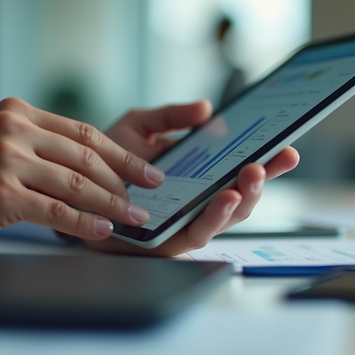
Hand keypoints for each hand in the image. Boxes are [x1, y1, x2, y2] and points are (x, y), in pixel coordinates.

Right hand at [0, 98, 163, 249]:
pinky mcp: (0, 193)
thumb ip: (35, 144)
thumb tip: (90, 167)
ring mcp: (7, 159)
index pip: (83, 133)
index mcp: (17, 112)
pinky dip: (86, 223)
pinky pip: (58, 210)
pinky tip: (104, 231)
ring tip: (136, 218)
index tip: (148, 170)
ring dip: (114, 204)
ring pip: (77, 184)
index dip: (121, 154)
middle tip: (152, 194)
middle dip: (127, 178)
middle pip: (87, 156)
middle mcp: (14, 128)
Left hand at [84, 100, 299, 256]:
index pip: (239, 174)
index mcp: (196, 180)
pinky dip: (210, 218)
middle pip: (239, 201)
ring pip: (222, 222)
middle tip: (270, 161)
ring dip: (239, 201)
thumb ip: (173, 115)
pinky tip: (221, 198)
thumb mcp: (141, 126)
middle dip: (259, 183)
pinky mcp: (161, 245)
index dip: (267, 164)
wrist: (67, 185)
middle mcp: (193, 206)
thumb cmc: (104, 161)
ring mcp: (179, 227)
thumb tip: (207, 109)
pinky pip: (192, 236)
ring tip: (247, 179)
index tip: (288, 147)